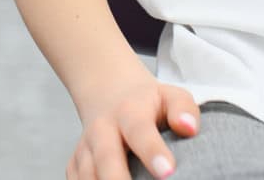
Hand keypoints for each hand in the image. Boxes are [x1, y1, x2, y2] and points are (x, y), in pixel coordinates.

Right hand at [68, 75, 200, 179]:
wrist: (108, 91)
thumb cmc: (147, 103)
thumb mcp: (170, 96)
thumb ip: (183, 109)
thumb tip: (189, 128)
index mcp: (129, 111)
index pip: (139, 131)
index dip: (152, 151)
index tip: (167, 172)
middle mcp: (102, 129)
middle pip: (105, 156)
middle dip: (117, 179)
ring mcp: (85, 147)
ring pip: (87, 173)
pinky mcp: (75, 163)